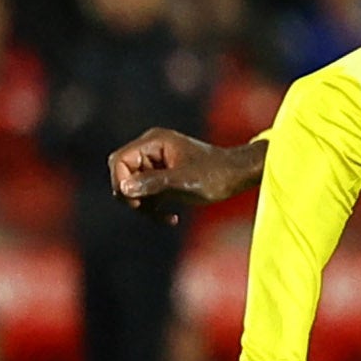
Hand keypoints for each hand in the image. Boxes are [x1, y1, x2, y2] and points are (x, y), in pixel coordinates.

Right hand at [112, 130, 263, 215]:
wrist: (241, 176)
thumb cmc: (218, 175)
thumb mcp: (185, 181)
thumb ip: (154, 183)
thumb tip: (124, 188)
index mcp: (154, 142)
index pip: (120, 160)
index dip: (120, 181)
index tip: (134, 201)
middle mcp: (152, 150)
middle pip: (123, 174)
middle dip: (132, 195)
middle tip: (145, 210)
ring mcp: (157, 164)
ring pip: (134, 188)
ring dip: (145, 206)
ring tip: (167, 218)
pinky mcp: (164, 178)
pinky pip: (147, 194)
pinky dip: (154, 208)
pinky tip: (172, 219)